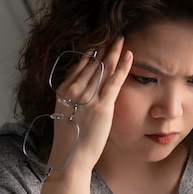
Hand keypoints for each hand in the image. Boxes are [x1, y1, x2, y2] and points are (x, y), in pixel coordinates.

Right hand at [49, 37, 132, 170]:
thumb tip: (83, 90)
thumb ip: (73, 99)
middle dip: (104, 49)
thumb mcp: (66, 113)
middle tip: (115, 35)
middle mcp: (74, 90)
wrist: (70, 157)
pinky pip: (114, 81)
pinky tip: (129, 55)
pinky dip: (123, 67)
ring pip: (103, 69)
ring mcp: (88, 98)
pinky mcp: (102, 107)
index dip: (91, 53)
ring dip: (114, 52)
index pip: (79, 66)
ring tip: (122, 39)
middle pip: (92, 64)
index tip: (100, 43)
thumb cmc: (70, 140)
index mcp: (63, 91)